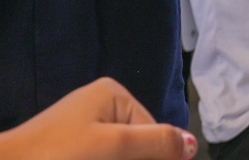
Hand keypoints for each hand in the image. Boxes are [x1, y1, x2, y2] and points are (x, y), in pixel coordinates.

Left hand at [0, 77, 195, 159]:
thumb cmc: (56, 155)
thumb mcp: (111, 146)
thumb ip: (154, 143)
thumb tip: (193, 143)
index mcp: (114, 95)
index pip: (154, 132)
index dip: (158, 157)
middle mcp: (102, 105)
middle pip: (139, 144)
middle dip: (140, 158)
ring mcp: (86, 126)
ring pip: (121, 153)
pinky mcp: (75, 145)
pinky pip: (105, 155)